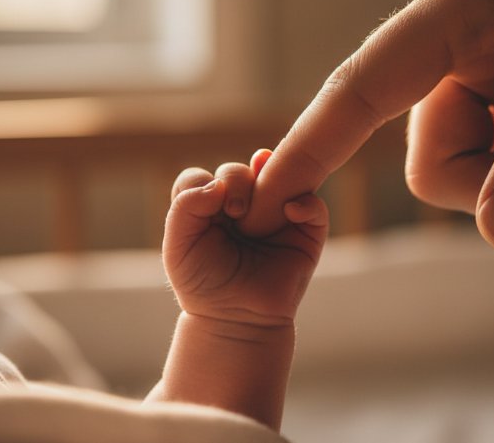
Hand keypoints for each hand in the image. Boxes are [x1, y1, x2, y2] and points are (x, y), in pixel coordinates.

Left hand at [163, 149, 327, 327]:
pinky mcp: (305, 232)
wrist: (237, 321)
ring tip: (262, 206)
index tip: (211, 208)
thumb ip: (184, 208)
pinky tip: (292, 210)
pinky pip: (315, 205)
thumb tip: (218, 184)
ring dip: (272, 180)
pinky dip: (307, 201)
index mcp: (209, 207)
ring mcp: (275, 214)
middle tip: (236, 213)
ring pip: (279, 175)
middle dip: (237, 181)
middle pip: (239, 172)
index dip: (206, 182)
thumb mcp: (179, 247)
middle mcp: (243, 205)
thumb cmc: (204, 286)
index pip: (206, 176)